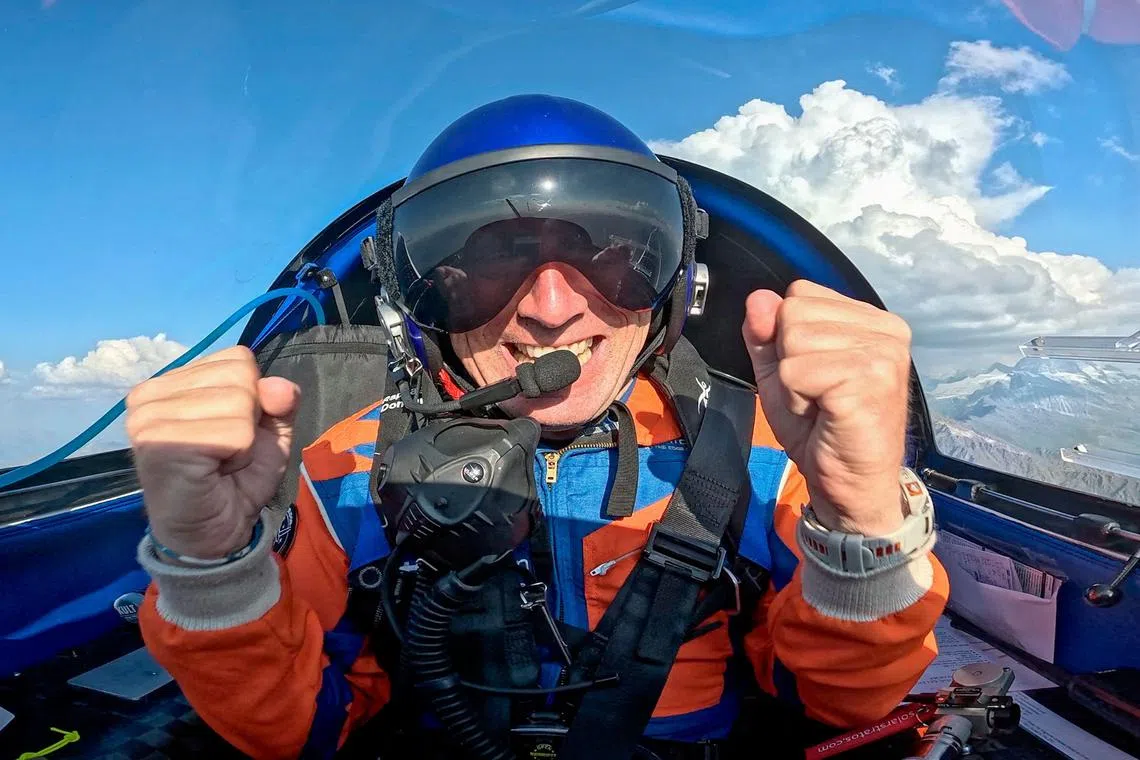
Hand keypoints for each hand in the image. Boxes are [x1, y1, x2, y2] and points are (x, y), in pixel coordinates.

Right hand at [126, 346, 299, 558]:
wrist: (216, 534)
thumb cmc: (235, 481)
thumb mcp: (267, 432)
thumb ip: (278, 402)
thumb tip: (280, 386)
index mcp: (170, 383)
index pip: (238, 357)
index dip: (254, 396)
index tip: (233, 431)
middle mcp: (150, 393)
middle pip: (241, 375)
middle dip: (250, 418)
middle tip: (226, 452)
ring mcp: (149, 417)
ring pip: (240, 401)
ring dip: (243, 440)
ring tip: (219, 462)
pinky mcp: (160, 443)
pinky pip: (234, 431)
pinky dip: (238, 454)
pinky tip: (214, 471)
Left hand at [743, 280, 911, 535]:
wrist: (849, 485)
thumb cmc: (820, 429)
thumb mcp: (781, 373)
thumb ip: (766, 335)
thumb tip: (757, 299)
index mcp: (872, 319)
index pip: (800, 294)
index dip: (788, 338)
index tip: (812, 375)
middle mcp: (886, 329)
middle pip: (793, 314)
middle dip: (788, 360)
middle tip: (816, 395)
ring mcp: (882, 353)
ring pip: (792, 341)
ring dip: (792, 383)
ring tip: (820, 405)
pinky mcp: (869, 380)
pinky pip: (796, 372)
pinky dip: (797, 398)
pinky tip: (824, 415)